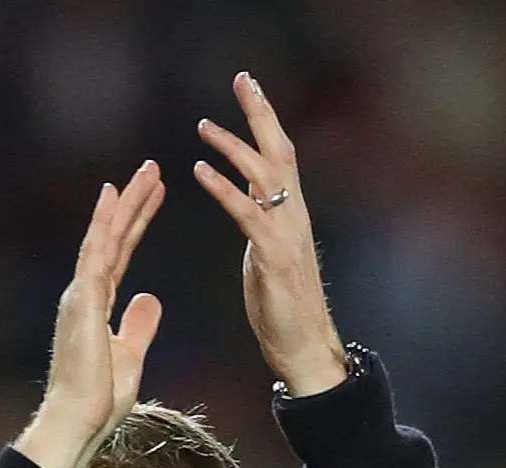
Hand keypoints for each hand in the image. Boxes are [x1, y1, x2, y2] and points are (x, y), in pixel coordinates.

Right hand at [17, 160, 166, 467]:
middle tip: (153, 169)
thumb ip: (138, 325)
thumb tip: (150, 299)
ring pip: (105, 236)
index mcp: (97, 304)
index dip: (138, 223)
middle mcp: (86, 292)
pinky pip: (95, 252)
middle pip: (114, 237)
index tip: (155, 196)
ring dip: (125, 202)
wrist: (79, 421)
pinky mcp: (82, 300)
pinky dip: (103, 222)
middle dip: (134, 202)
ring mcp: (81, 294)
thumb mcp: (130, 355)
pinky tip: (113, 196)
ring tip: (147, 171)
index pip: (121, 254)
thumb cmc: (99, 399)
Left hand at [194, 73, 346, 397]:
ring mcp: (286, 235)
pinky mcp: (273, 257)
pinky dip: (224, 189)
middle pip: (280, 151)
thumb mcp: (269, 254)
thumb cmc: (284, 310)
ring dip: (234, 147)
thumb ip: (261, 222)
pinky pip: (247, 214)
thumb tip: (248, 196)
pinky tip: (200, 171)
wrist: (305, 349)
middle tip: (242, 79)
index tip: (248, 88)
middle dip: (260, 113)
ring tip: (203, 125)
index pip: (280, 155)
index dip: (265, 120)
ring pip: (265, 177)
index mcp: (291, 214)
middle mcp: (294, 216)